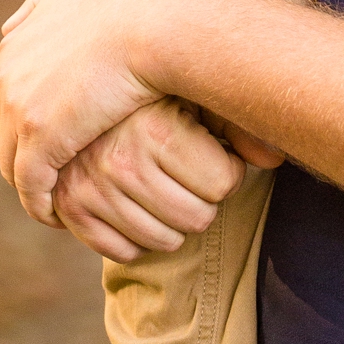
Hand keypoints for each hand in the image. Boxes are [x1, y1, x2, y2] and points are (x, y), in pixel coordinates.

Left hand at [0, 0, 188, 223]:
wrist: (154, 23)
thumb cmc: (133, 4)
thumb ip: (40, 4)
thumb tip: (12, 24)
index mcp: (14, 44)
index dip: (18, 117)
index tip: (44, 135)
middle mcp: (7, 75)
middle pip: (0, 130)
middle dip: (19, 153)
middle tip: (46, 175)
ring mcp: (19, 108)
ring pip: (12, 162)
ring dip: (31, 184)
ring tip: (56, 201)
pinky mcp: (40, 139)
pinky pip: (31, 186)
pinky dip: (41, 205)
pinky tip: (60, 217)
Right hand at [52, 101, 245, 261]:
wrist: (82, 91)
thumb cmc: (152, 93)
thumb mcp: (195, 93)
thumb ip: (237, 120)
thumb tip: (274, 157)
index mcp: (156, 128)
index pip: (224, 184)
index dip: (227, 172)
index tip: (212, 154)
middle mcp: (121, 159)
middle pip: (198, 218)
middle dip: (203, 201)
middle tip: (189, 176)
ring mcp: (90, 186)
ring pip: (165, 242)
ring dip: (173, 224)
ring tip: (166, 190)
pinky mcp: (69, 207)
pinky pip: (123, 252)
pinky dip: (136, 240)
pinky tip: (137, 208)